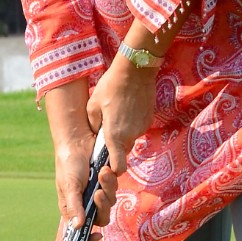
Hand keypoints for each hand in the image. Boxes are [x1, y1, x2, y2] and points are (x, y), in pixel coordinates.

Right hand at [54, 133, 118, 240]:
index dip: (88, 239)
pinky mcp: (106, 183)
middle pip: (101, 218)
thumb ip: (74, 206)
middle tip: (98, 193)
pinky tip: (105, 169)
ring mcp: (97, 193)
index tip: (96, 236)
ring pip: (110, 202)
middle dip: (102, 207)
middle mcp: (86, 204)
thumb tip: (77, 227)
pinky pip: (114, 189)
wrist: (78, 141)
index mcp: (73, 209)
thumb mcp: (69, 186)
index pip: (81, 232)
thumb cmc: (68, 165)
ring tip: (102, 172)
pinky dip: (111, 180)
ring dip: (108, 188)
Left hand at [85, 55, 158, 175]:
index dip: (113, 170)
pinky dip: (131, 124)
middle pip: (122, 152)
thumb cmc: (110, 87)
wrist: (135, 70)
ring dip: (123, 134)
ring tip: (116, 114)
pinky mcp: (149, 121)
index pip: (118, 167)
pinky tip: (126, 109)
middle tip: (107, 130)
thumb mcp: (93, 105)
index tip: (107, 164)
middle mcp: (130, 136)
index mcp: (114, 136)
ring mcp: (142, 129)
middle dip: (115, 147)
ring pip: (130, 139)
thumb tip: (97, 135)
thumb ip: (94, 125)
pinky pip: (137, 129)